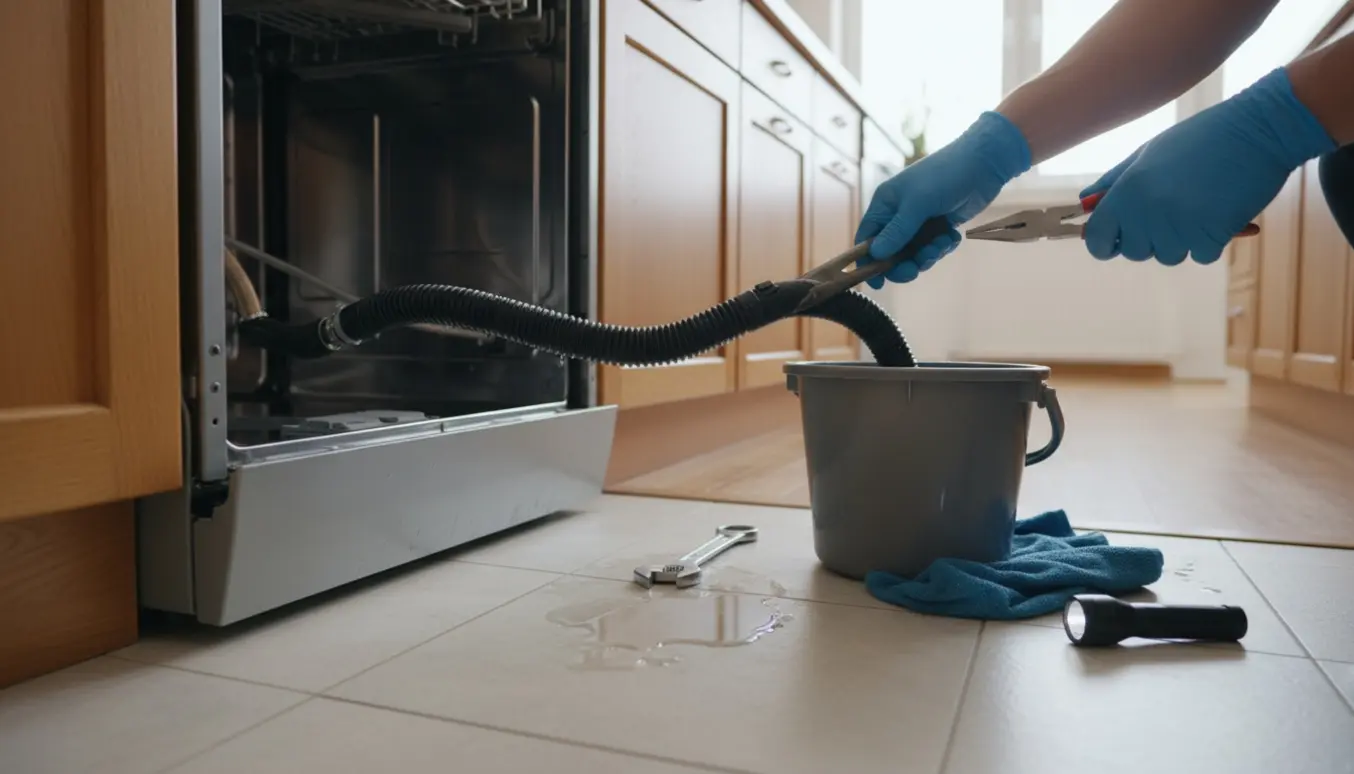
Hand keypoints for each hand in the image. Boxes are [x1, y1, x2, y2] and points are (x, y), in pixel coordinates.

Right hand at [855, 112, 1031, 286]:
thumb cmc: (944, 176)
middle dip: (904, 263)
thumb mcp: (917, 204)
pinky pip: (934, 247)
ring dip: (928, 255)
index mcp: (885, 204)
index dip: (868, 262)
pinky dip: (943, 246)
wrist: (984, 164)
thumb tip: (875, 254)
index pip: (867, 238)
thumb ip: (897, 231)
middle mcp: (899, 214)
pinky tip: (952, 236)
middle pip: (891, 252)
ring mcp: (920, 220)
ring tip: (941, 244)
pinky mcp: (940, 225)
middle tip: (916, 269)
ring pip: (915, 253)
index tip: (877, 283)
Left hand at [1082, 67, 1336, 265]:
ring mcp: (1178, 227)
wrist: (1257, 130)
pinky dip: (1211, 239)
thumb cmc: (1201, 139)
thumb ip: (1114, 182)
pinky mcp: (1210, 236)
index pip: (1097, 239)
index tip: (1115, 240)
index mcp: (1127, 191)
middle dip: (1150, 238)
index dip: (1104, 243)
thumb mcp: (1147, 153)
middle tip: (1173, 208)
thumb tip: (1085, 203)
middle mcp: (1147, 213)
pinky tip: (1220, 210)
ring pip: (1168, 255)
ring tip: (1199, 203)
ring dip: (1183, 238)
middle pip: (1134, 252)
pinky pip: (1201, 255)